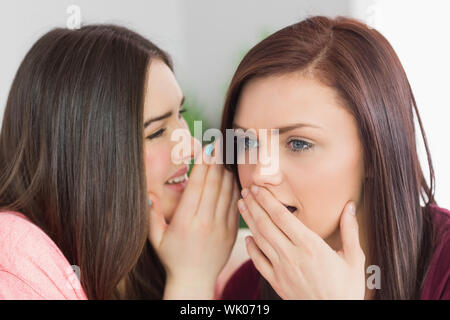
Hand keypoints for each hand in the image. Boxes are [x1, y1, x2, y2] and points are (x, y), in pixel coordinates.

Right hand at [148, 143, 239, 298]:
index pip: (196, 186)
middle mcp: (205, 222)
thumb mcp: (156, 238)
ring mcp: (221, 227)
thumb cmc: (173, 257)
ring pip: (227, 192)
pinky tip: (233, 177)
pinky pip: (235, 204)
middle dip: (217, 162)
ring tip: (227, 155)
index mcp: (185, 221)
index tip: (206, 149)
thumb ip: (151, 215)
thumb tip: (148, 194)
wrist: (195, 280)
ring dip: (227, 172)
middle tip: (220, 144)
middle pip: (214, 185)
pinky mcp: (231, 232)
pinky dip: (235, 189)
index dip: (202, 165)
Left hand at [238, 185, 365, 299]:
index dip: (267, 200)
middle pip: (266, 224)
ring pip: (259, 239)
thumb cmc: (347, 289)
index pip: (281, 216)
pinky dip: (250, 248)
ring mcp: (281, 269)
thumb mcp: (354, 259)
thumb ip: (350, 230)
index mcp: (310, 245)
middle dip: (254, 205)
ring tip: (242, 205)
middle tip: (245, 191)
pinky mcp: (276, 282)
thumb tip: (349, 205)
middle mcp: (292, 255)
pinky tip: (247, 238)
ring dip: (249, 220)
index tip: (258, 187)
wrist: (335, 317)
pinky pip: (258, 262)